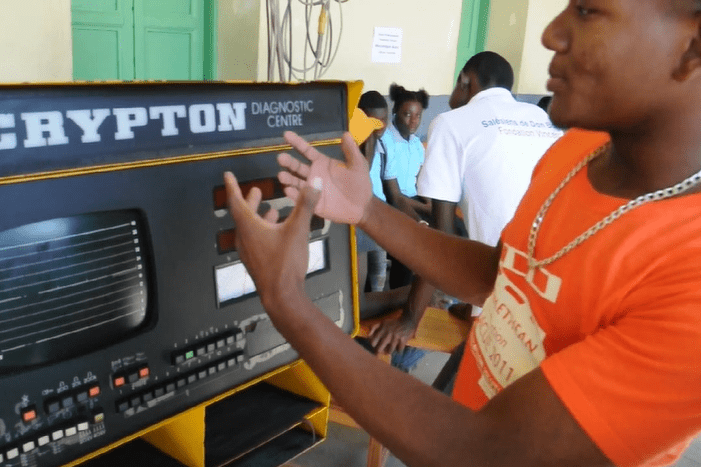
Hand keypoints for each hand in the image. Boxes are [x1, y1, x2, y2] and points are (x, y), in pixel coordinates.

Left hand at [224, 171, 320, 318]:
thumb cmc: (286, 262)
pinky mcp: (256, 262)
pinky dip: (263, 231)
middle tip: (255, 190)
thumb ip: (306, 204)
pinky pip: (255, 240)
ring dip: (258, 217)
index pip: (236, 201)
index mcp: (248, 227)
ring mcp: (248, 252)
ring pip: (250, 229)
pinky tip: (278, 234)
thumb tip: (316, 181)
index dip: (232, 186)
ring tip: (272, 210)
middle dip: (249, 201)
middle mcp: (244, 238)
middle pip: (243, 214)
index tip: (227, 175)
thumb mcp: (298, 229)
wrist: (281, 296)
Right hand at [277, 131, 372, 224]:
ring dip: (288, 178)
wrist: (362, 206)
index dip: (297, 142)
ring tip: (282, 176)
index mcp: (322, 163)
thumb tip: (346, 133)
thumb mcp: (358, 165)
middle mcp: (314, 174)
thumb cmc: (360, 183)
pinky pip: (301, 198)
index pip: (306, 151)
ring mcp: (312, 189)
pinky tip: (288, 190)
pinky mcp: (312, 203)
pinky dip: (294, 195)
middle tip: (280, 158)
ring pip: (296, 182)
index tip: (286, 134)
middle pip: (297, 166)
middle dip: (288, 162)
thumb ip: (351, 150)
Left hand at [367, 314, 418, 354]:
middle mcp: (387, 335)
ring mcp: (395, 338)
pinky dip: (399, 349)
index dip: (373, 345)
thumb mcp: (383, 322)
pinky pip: (399, 350)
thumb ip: (374, 327)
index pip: (373, 342)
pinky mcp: (403, 340)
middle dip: (380, 351)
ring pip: (389, 351)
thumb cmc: (394, 323)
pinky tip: (399, 346)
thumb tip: (368, 335)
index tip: (376, 345)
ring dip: (390, 351)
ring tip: (391, 348)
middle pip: (379, 349)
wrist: (407, 321)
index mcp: (382, 331)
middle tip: (382, 350)